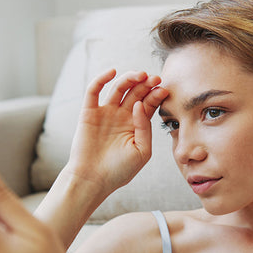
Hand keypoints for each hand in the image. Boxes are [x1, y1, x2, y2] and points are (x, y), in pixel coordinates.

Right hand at [65, 69, 167, 195]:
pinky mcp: (88, 113)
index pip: (148, 104)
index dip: (156, 95)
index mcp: (135, 125)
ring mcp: (105, 113)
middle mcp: (121, 116)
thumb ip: (145, 128)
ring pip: (118, 88)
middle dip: (146, 84)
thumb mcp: (142, 152)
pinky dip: (101, 79)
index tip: (164, 89)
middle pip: (135, 93)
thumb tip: (140, 104)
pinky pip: (94, 91)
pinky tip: (112, 72)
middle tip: (154, 78)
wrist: (93, 180)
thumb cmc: (119, 171)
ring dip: (129, 78)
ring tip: (140, 75)